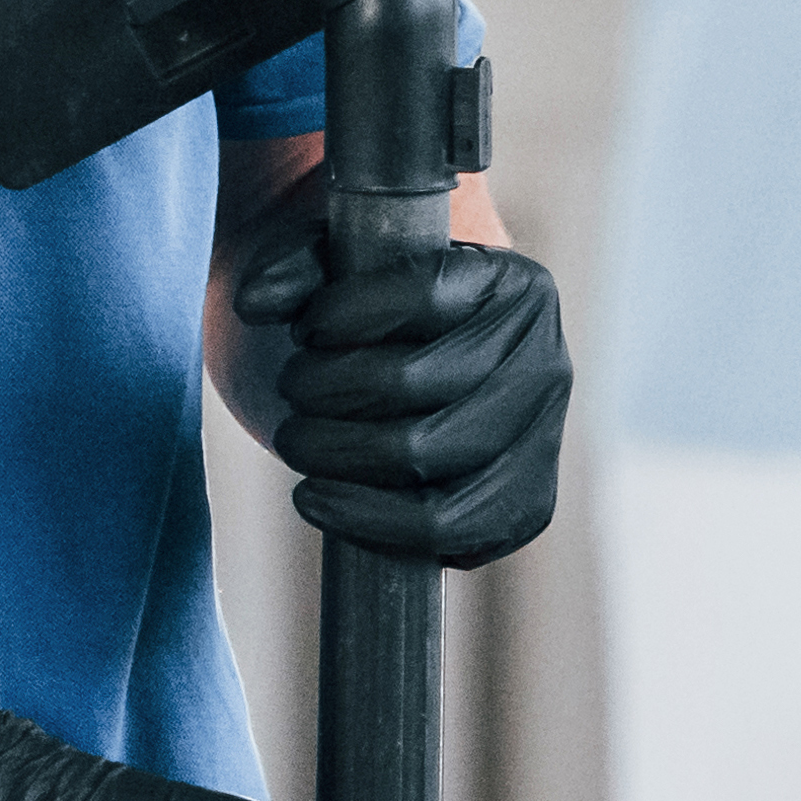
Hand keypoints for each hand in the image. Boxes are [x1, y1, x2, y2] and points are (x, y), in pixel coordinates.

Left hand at [237, 201, 569, 568]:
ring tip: (297, 442)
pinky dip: (370, 521)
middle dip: (326, 389)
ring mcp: (545, 440)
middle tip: (290, 390)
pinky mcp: (529, 506)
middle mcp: (546, 359)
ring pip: (427, 460)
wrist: (442, 376)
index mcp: (515, 284)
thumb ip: (295, 268)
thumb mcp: (348, 270)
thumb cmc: (388, 318)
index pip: (424, 291)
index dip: (344, 313)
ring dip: (338, 456)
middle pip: (415, 382)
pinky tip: (320, 498)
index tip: (304, 328)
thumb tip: (254, 301)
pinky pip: (449, 532)